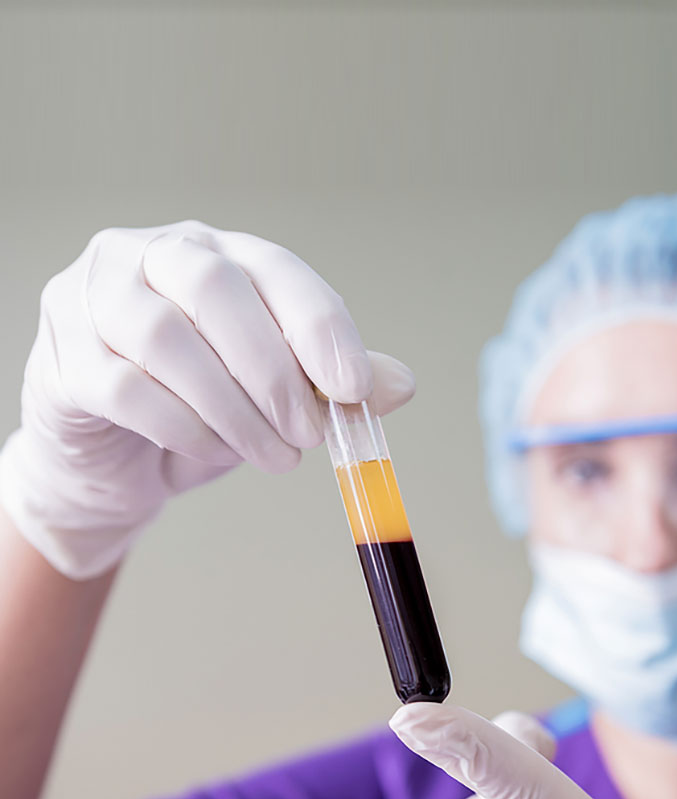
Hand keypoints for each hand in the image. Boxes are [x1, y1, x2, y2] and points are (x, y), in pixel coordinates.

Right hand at [0, 221, 414, 578]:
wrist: (116, 455)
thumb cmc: (203, 407)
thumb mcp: (277, 392)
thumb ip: (331, 382)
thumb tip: (400, 385)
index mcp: (217, 253)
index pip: (274, 269)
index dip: (319, 326)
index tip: (354, 388)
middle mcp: (151, 257)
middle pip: (213, 288)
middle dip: (274, 370)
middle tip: (309, 435)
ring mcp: (95, 300)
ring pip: (164, 338)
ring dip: (233, 408)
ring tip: (275, 455)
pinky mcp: (62, 357)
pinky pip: (123, 387)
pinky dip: (183, 427)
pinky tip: (213, 451)